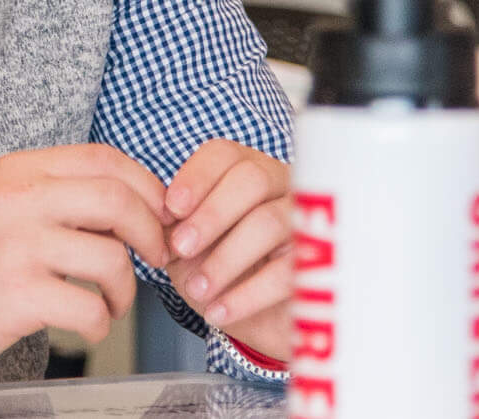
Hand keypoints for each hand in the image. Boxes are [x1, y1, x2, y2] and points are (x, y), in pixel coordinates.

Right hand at [0, 143, 171, 376]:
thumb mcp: (3, 206)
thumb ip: (57, 195)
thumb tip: (134, 203)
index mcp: (17, 170)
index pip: (102, 159)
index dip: (146, 186)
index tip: (160, 214)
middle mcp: (16, 199)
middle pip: (116, 200)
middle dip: (152, 233)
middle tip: (156, 257)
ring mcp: (16, 246)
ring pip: (111, 259)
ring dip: (126, 289)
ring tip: (111, 301)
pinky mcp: (17, 294)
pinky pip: (90, 307)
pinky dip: (101, 323)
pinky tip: (89, 324)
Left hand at [161, 138, 294, 363]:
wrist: (260, 323)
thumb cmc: (222, 273)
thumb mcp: (189, 250)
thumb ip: (173, 229)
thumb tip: (158, 219)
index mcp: (247, 172)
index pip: (224, 154)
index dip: (196, 177)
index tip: (171, 208)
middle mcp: (282, 188)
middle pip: (252, 179)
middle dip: (210, 214)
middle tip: (181, 248)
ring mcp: (307, 224)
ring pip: (269, 222)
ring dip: (225, 258)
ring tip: (198, 289)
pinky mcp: (321, 267)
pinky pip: (286, 273)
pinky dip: (246, 294)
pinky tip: (218, 310)